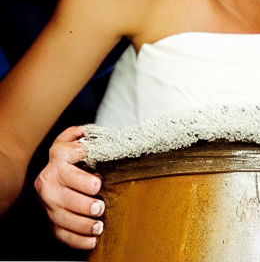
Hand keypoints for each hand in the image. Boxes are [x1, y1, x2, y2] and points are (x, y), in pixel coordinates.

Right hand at [34, 126, 104, 250]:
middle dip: (84, 203)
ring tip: (99, 224)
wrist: (56, 173)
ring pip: (62, 217)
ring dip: (82, 223)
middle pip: (65, 195)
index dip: (83, 172)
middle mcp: (49, 179)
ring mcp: (48, 202)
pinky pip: (61, 234)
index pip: (69, 160)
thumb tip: (84, 130)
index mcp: (58, 156)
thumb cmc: (73, 155)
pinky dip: (77, 240)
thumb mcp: (75, 140)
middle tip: (99, 206)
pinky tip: (92, 240)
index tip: (98, 182)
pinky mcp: (50, 219)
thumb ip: (79, 133)